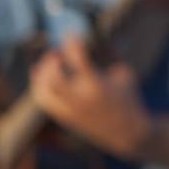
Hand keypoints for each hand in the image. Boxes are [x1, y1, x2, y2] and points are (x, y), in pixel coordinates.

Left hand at [29, 36, 152, 159]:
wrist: (128, 133)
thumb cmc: (128, 99)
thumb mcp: (123, 73)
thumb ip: (107, 54)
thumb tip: (92, 34)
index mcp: (97, 85)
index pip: (77, 58)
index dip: (71, 42)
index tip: (71, 35)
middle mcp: (80, 98)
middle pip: (53, 77)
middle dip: (51, 60)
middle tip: (57, 53)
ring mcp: (71, 110)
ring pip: (43, 91)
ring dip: (41, 73)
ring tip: (49, 64)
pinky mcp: (66, 118)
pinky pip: (45, 101)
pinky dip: (40, 85)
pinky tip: (44, 75)